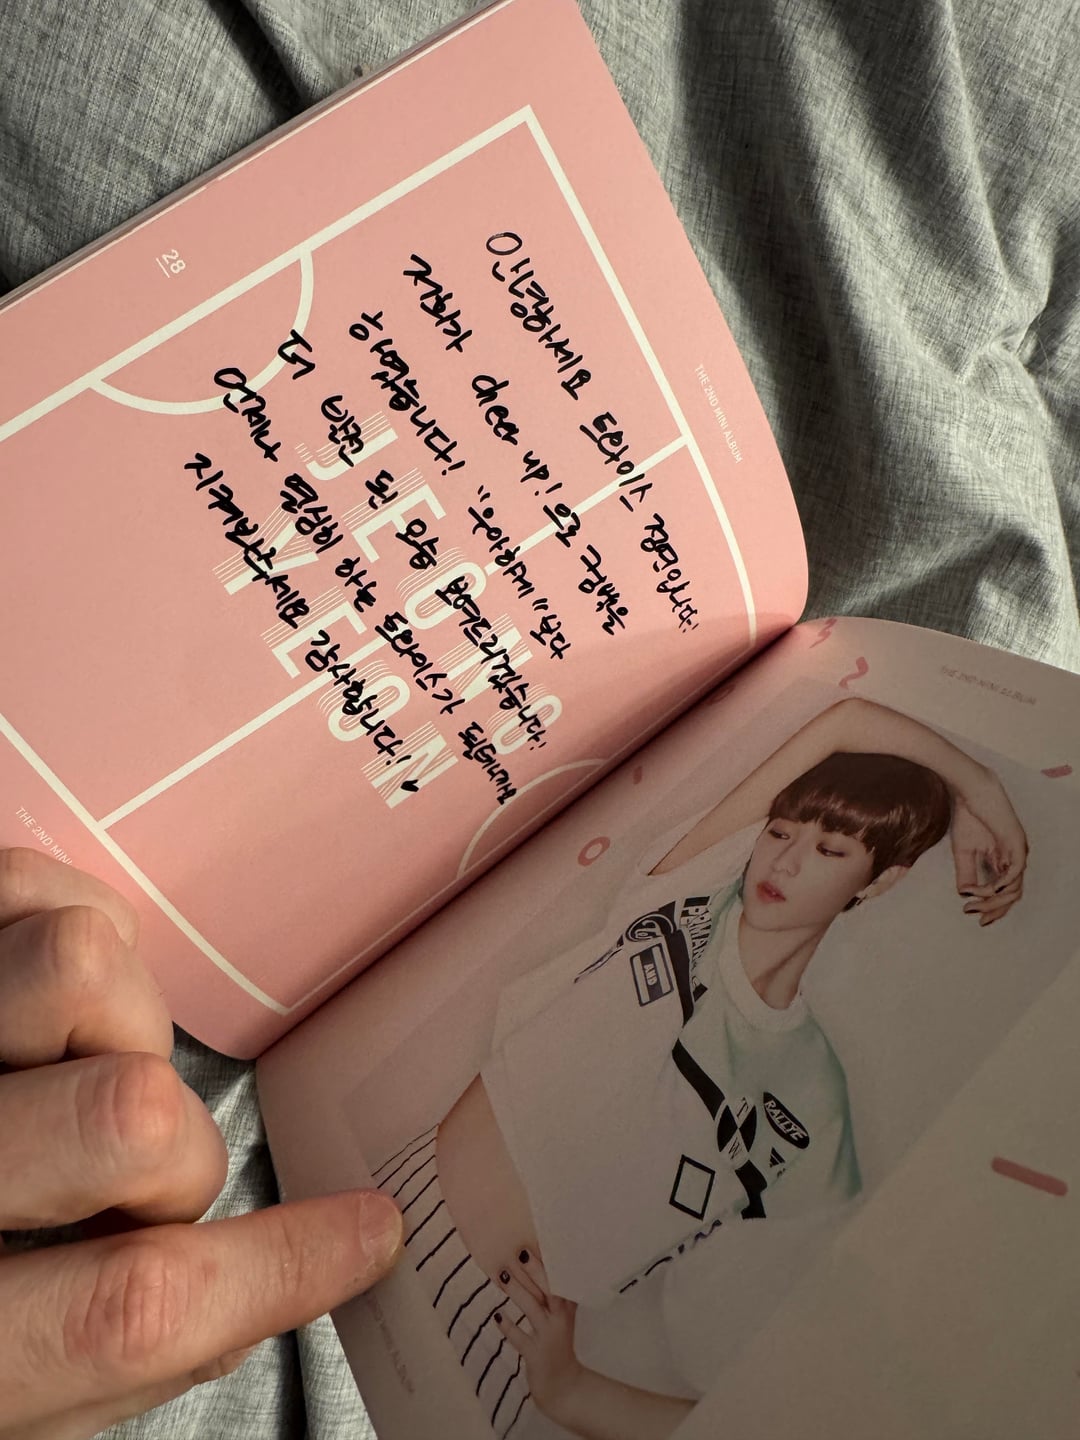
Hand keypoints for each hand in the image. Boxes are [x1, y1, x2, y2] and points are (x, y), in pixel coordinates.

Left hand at [0, 848, 402, 1439]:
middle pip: (131, 1121)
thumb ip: (108, 1352)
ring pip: (89, 968)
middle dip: (173, 1153)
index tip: (368, 1230)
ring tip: (70, 1060)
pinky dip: (73, 929)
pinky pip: (40, 885)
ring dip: (123, 1023)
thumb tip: (269, 1283)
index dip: (279, 1272)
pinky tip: (36, 1000)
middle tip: (127, 1170)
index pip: (130, 1311)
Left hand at [496, 1248, 583, 1423]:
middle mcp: (560, 1318)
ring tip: (502, 1275)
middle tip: (520, 1251)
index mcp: (566, 1306)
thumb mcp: (560, 1318)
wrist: (563, 1384)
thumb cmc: (556, 1343)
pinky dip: (509, 1327)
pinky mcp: (535, 1354)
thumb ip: (548, 1295)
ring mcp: (548, 1336)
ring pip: (533, 1308)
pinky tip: (498, 1316)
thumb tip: (528, 1264)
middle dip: (535, 1270)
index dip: (549, 1261)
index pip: (560, 1279)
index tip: (536, 1241)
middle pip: (550, 1289)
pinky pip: (520, 1338)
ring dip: (518, 1291)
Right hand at [950, 799, 1024, 923]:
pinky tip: (985, 890)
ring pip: (1013, 888)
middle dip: (992, 909)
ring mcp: (1018, 851)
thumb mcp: (963, 852)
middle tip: (972, 914)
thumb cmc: (968, 816)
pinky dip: (1001, 884)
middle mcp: (1015, 858)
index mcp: (1005, 860)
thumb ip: (967, 873)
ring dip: (992, 899)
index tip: (972, 916)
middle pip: (1011, 895)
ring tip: (972, 900)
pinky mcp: (1017, 843)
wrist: (970, 791)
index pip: (1005, 892)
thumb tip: (964, 894)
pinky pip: (1014, 872)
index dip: (992, 908)